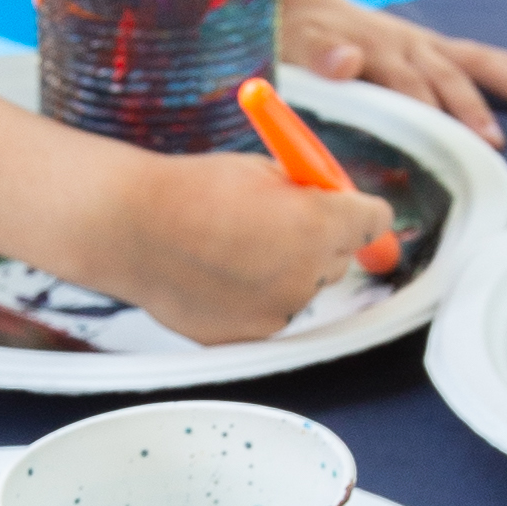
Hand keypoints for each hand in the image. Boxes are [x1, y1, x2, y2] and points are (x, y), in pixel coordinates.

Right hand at [108, 151, 381, 344]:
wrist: (132, 228)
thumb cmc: (191, 191)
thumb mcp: (261, 171)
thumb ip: (306, 191)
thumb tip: (330, 202)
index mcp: (320, 223)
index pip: (374, 221)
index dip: (359, 211)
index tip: (348, 208)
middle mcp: (308, 273)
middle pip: (339, 257)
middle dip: (319, 240)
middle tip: (277, 221)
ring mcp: (280, 309)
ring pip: (302, 287)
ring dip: (284, 269)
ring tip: (231, 247)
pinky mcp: (251, 334)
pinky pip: (268, 310)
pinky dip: (253, 295)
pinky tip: (216, 273)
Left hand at [278, 0, 506, 137]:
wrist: (308, 6)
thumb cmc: (300, 40)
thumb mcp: (297, 48)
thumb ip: (321, 57)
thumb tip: (345, 61)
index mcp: (375, 51)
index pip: (406, 85)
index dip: (426, 112)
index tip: (445, 142)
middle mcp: (408, 44)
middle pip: (448, 76)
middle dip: (474, 109)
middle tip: (496, 143)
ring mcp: (426, 44)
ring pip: (475, 62)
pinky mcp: (436, 46)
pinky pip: (480, 54)